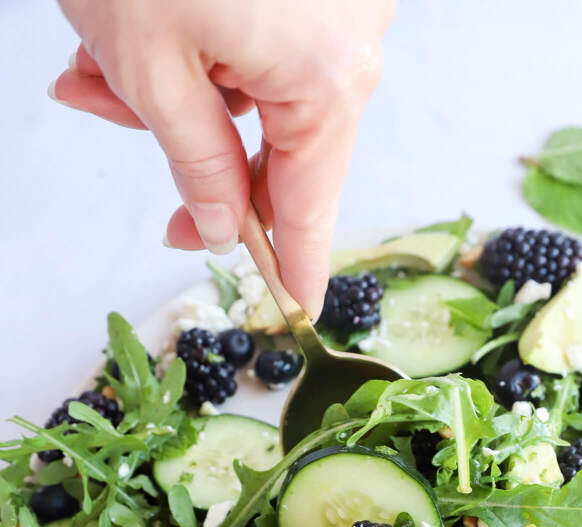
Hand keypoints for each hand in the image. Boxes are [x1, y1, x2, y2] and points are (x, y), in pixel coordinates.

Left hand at [50, 0, 393, 317]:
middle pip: (285, 154)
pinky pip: (265, 48)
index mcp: (327, 78)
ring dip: (181, 106)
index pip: (310, 207)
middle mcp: (352, 43)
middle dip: (205, 173)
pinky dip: (202, 57)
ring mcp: (340, 5)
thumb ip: (197, 165)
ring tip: (99, 77)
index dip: (296, 265)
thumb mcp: (151, 71)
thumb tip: (221, 227)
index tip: (298, 310)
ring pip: (262, 99)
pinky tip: (136, 38)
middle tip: (163, 212)